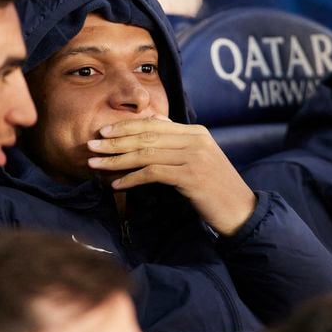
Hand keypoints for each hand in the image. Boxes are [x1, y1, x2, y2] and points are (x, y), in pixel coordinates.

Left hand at [86, 116, 256, 235]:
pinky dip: (131, 178)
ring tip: (96, 164)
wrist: (239, 210)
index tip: (104, 132)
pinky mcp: (191, 176)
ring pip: (146, 153)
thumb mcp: (198, 158)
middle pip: (146, 136)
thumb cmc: (215, 187)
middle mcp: (195, 139)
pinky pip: (153, 173)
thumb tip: (154, 121)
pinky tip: (116, 185)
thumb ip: (177, 140)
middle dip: (115, 141)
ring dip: (117, 159)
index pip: (153, 124)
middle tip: (91, 146)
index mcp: (195, 132)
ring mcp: (194, 157)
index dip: (126, 127)